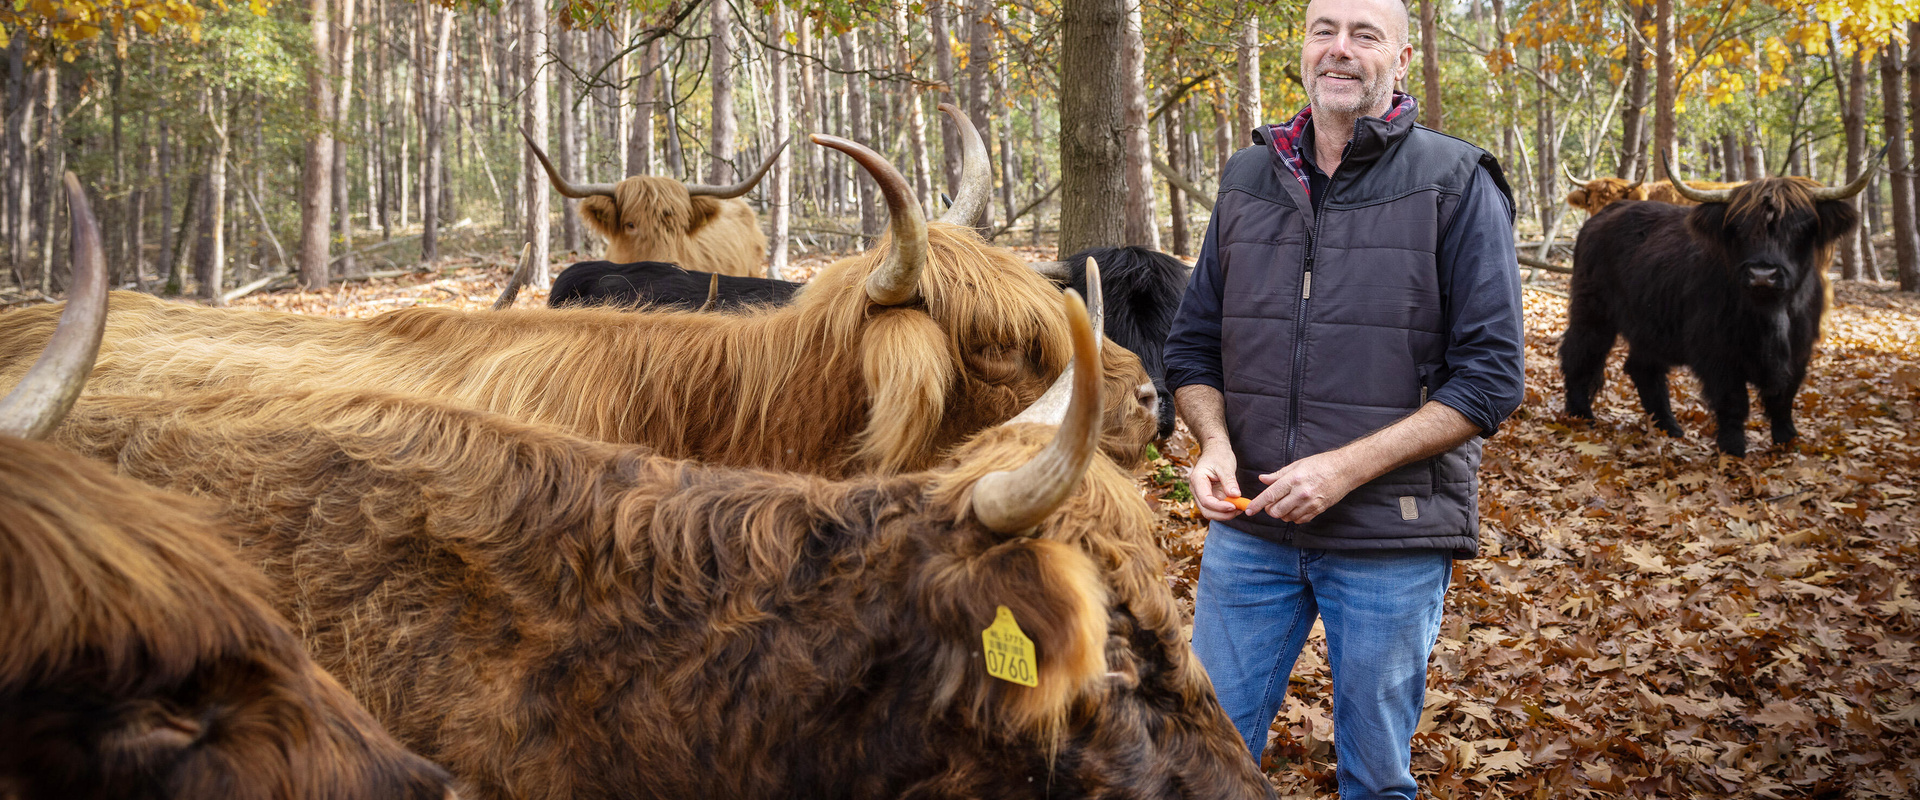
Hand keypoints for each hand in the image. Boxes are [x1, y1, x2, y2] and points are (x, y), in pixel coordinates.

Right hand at [1187, 443, 1243, 522]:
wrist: (1215, 450)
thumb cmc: (1219, 455)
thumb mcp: (1226, 466)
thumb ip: (1229, 481)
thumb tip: (1235, 496)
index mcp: (1197, 480)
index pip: (1205, 500)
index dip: (1219, 507)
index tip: (1234, 506)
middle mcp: (1196, 489)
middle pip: (1206, 510)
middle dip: (1222, 514)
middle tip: (1239, 510)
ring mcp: (1201, 494)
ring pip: (1210, 512)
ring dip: (1225, 514)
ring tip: (1240, 508)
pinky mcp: (1209, 496)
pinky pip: (1216, 508)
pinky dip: (1226, 510)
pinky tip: (1237, 506)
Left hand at [1244, 450, 1361, 523]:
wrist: (1345, 470)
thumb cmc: (1320, 464)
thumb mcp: (1297, 465)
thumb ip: (1278, 475)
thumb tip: (1262, 479)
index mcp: (1294, 479)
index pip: (1270, 495)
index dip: (1257, 504)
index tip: (1249, 510)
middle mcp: (1301, 493)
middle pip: (1276, 511)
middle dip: (1270, 510)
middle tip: (1271, 503)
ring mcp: (1311, 503)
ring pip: (1287, 517)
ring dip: (1282, 514)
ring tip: (1286, 503)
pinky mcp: (1318, 510)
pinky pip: (1300, 520)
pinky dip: (1294, 517)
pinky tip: (1295, 508)